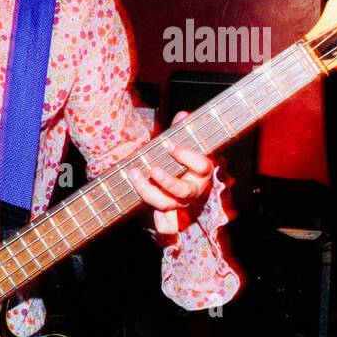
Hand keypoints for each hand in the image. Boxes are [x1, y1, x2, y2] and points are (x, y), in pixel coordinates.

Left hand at [125, 111, 214, 236]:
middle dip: (167, 181)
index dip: (187, 156)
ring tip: (134, 173)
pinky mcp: (170, 210)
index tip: (170, 145)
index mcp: (203, 172)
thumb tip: (183, 116)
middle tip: (152, 169)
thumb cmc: (186, 158)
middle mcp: (195, 190)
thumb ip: (184, 129)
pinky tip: (140, 198)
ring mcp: (182, 203)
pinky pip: (164, 220)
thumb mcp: (187, 142)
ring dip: (148, 190)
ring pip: (166, 203)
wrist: (189, 178)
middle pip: (183, 191)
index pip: (202, 166)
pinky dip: (154, 215)